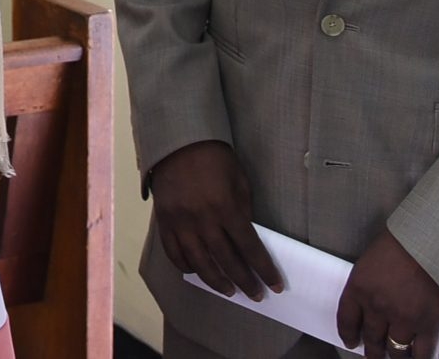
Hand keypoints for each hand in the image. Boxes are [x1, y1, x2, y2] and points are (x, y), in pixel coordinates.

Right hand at [149, 140, 283, 300]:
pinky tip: (197, 273)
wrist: (177, 143)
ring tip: (228, 291)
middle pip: (226, 260)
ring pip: (199, 262)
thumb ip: (243, 211)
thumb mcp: (239, 180)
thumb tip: (246, 239)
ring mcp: (180, 223)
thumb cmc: (215, 158)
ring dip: (216, 281)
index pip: (249, 247)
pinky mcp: (164, 222)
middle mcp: (202, 219)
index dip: (264, 268)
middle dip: (244, 280)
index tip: (274, 284)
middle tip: (255, 294)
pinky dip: (185, 266)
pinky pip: (173, 252)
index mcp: (225, 207)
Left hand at [336, 231, 438, 358]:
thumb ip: (371, 281)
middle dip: (373, 350)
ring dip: (395, 357)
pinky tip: (417, 358)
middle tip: (375, 354)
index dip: (348, 335)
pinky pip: (423, 354)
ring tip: (396, 358)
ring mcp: (404, 319)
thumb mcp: (375, 257)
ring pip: (395, 350)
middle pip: (371, 338)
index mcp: (359, 286)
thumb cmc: (408, 240)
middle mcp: (378, 307)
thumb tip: (374, 299)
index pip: (346, 320)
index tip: (352, 342)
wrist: (438, 239)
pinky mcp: (429, 326)